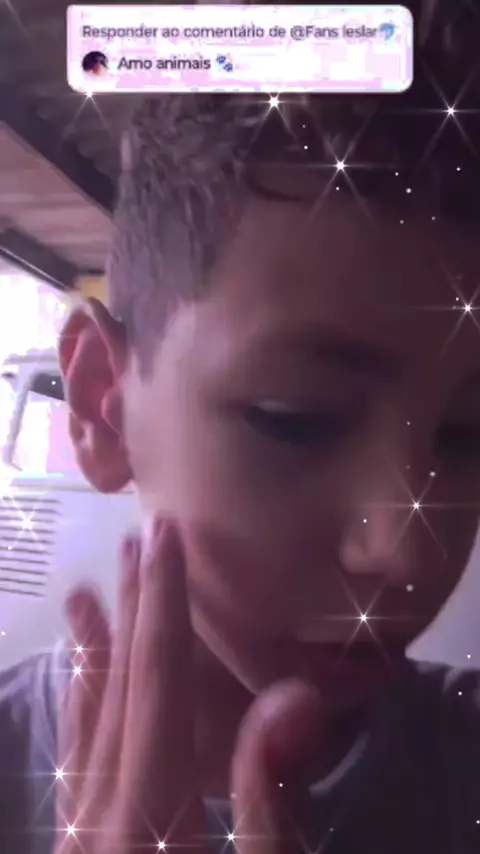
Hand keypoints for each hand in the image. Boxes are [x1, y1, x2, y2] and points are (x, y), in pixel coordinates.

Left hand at [55, 522, 322, 853]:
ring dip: (98, 645)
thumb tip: (298, 695)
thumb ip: (272, 796)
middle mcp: (98, 813)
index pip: (157, 682)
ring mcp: (78, 831)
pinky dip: (78, 704)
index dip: (163, 602)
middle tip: (138, 535)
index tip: (166, 535)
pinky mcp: (77, 843)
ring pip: (86, 718)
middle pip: (118, 688)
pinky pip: (73, 757)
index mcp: (147, 814)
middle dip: (132, 606)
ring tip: (94, 588)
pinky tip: (79, 673)